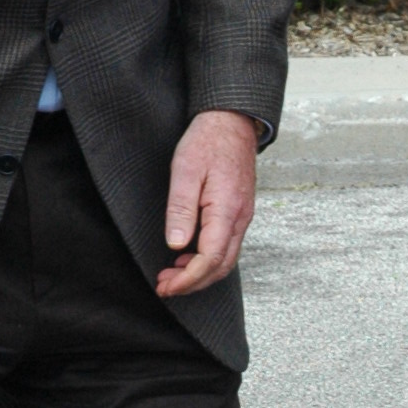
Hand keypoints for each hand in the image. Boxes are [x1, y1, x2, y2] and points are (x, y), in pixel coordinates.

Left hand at [156, 110, 258, 296]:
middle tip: (165, 285)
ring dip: (200, 273)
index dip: (187, 279)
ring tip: (172, 273)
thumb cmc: (207, 141)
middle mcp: (240, 218)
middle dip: (192, 283)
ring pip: (225, 259)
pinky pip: (226, 245)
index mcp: (227, 210)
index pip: (209, 259)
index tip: (166, 286)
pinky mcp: (239, 212)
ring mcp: (242, 216)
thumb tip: (176, 244)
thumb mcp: (186, 171)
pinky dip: (207, 259)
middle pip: (220, 266)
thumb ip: (181, 209)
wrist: (232, 121)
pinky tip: (187, 254)